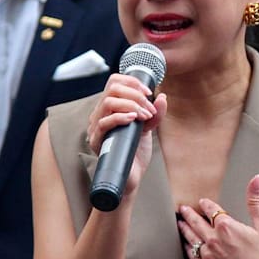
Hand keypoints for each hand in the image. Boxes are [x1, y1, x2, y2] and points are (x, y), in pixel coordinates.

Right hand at [86, 74, 166, 196]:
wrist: (131, 176)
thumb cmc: (136, 152)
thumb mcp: (148, 128)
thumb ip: (155, 113)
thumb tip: (162, 97)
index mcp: (110, 108)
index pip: (114, 82)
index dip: (132, 82)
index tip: (149, 93)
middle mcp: (100, 114)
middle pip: (112, 88)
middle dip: (136, 95)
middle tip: (149, 109)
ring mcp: (96, 127)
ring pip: (107, 102)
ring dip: (131, 105)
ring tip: (145, 116)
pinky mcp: (97, 142)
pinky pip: (103, 123)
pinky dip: (120, 117)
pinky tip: (134, 120)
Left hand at [178, 175, 258, 258]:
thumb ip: (255, 201)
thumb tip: (256, 179)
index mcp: (226, 226)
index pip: (211, 210)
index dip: (206, 205)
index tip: (203, 202)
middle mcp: (214, 240)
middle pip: (196, 222)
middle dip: (189, 214)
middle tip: (182, 209)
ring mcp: (209, 256)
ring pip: (192, 238)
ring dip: (185, 229)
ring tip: (180, 223)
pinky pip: (193, 256)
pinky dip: (189, 248)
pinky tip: (187, 245)